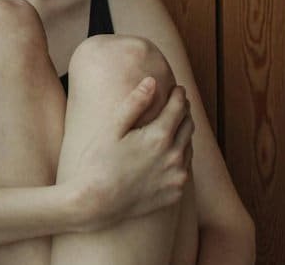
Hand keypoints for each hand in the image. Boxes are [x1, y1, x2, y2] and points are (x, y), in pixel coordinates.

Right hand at [69, 78, 193, 229]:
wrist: (96, 203)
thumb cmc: (98, 162)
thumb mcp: (112, 128)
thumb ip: (134, 103)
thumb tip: (151, 81)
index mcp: (159, 137)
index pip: (178, 108)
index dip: (178, 95)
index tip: (177, 88)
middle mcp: (174, 156)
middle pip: (188, 126)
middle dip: (184, 112)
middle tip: (179, 103)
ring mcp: (176, 176)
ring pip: (188, 147)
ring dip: (184, 133)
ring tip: (176, 125)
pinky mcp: (174, 192)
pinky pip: (184, 169)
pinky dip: (181, 157)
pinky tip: (170, 153)